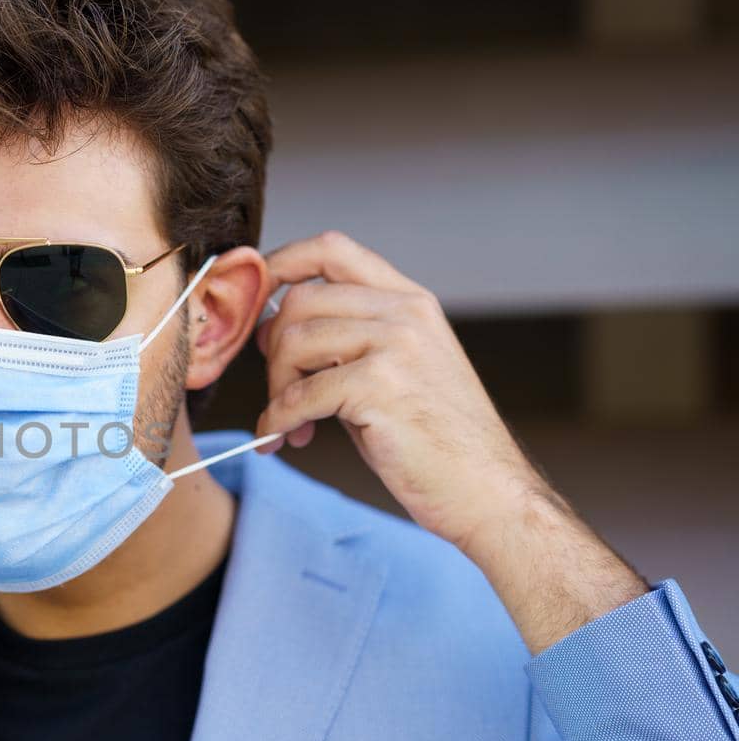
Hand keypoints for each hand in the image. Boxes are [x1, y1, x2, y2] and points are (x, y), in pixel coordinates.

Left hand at [252, 231, 537, 554]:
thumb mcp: (396, 368)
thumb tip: (271, 325)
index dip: (281, 262)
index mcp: (410, 300)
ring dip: (277, 388)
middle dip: (273, 350)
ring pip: (293, 341)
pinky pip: (299, 393)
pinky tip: (284, 439)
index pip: (332, 249)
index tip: (254, 294)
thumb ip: (346, 337)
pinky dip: (278, 419)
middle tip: (281, 393)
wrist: (487, 491)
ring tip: (292, 424)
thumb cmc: (434, 439)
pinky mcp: (380, 386)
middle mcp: (405, 312)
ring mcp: (396, 345)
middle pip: (300, 301)